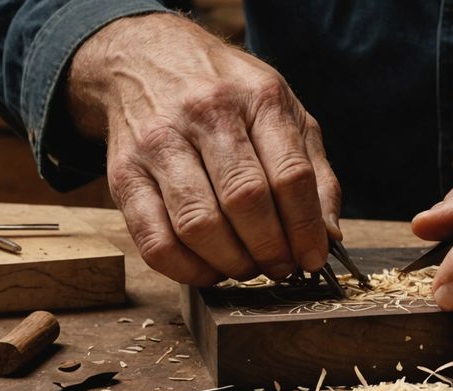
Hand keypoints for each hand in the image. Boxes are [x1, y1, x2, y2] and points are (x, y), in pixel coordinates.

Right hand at [67, 14, 340, 284]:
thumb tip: (329, 235)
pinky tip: (208, 269)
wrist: (144, 59)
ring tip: (247, 267)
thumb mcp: (283, 111)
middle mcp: (206, 113)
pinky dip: (187, 270)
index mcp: (258, 98)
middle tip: (279, 267)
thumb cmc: (227, 94)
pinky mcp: (124, 173)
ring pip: (198, 224)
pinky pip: (154, 240)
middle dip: (270, 249)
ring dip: (231, 263)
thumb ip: (315, 171)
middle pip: (245, 200)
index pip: (290, 174)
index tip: (311, 258)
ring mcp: (159, 142)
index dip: (305, 228)